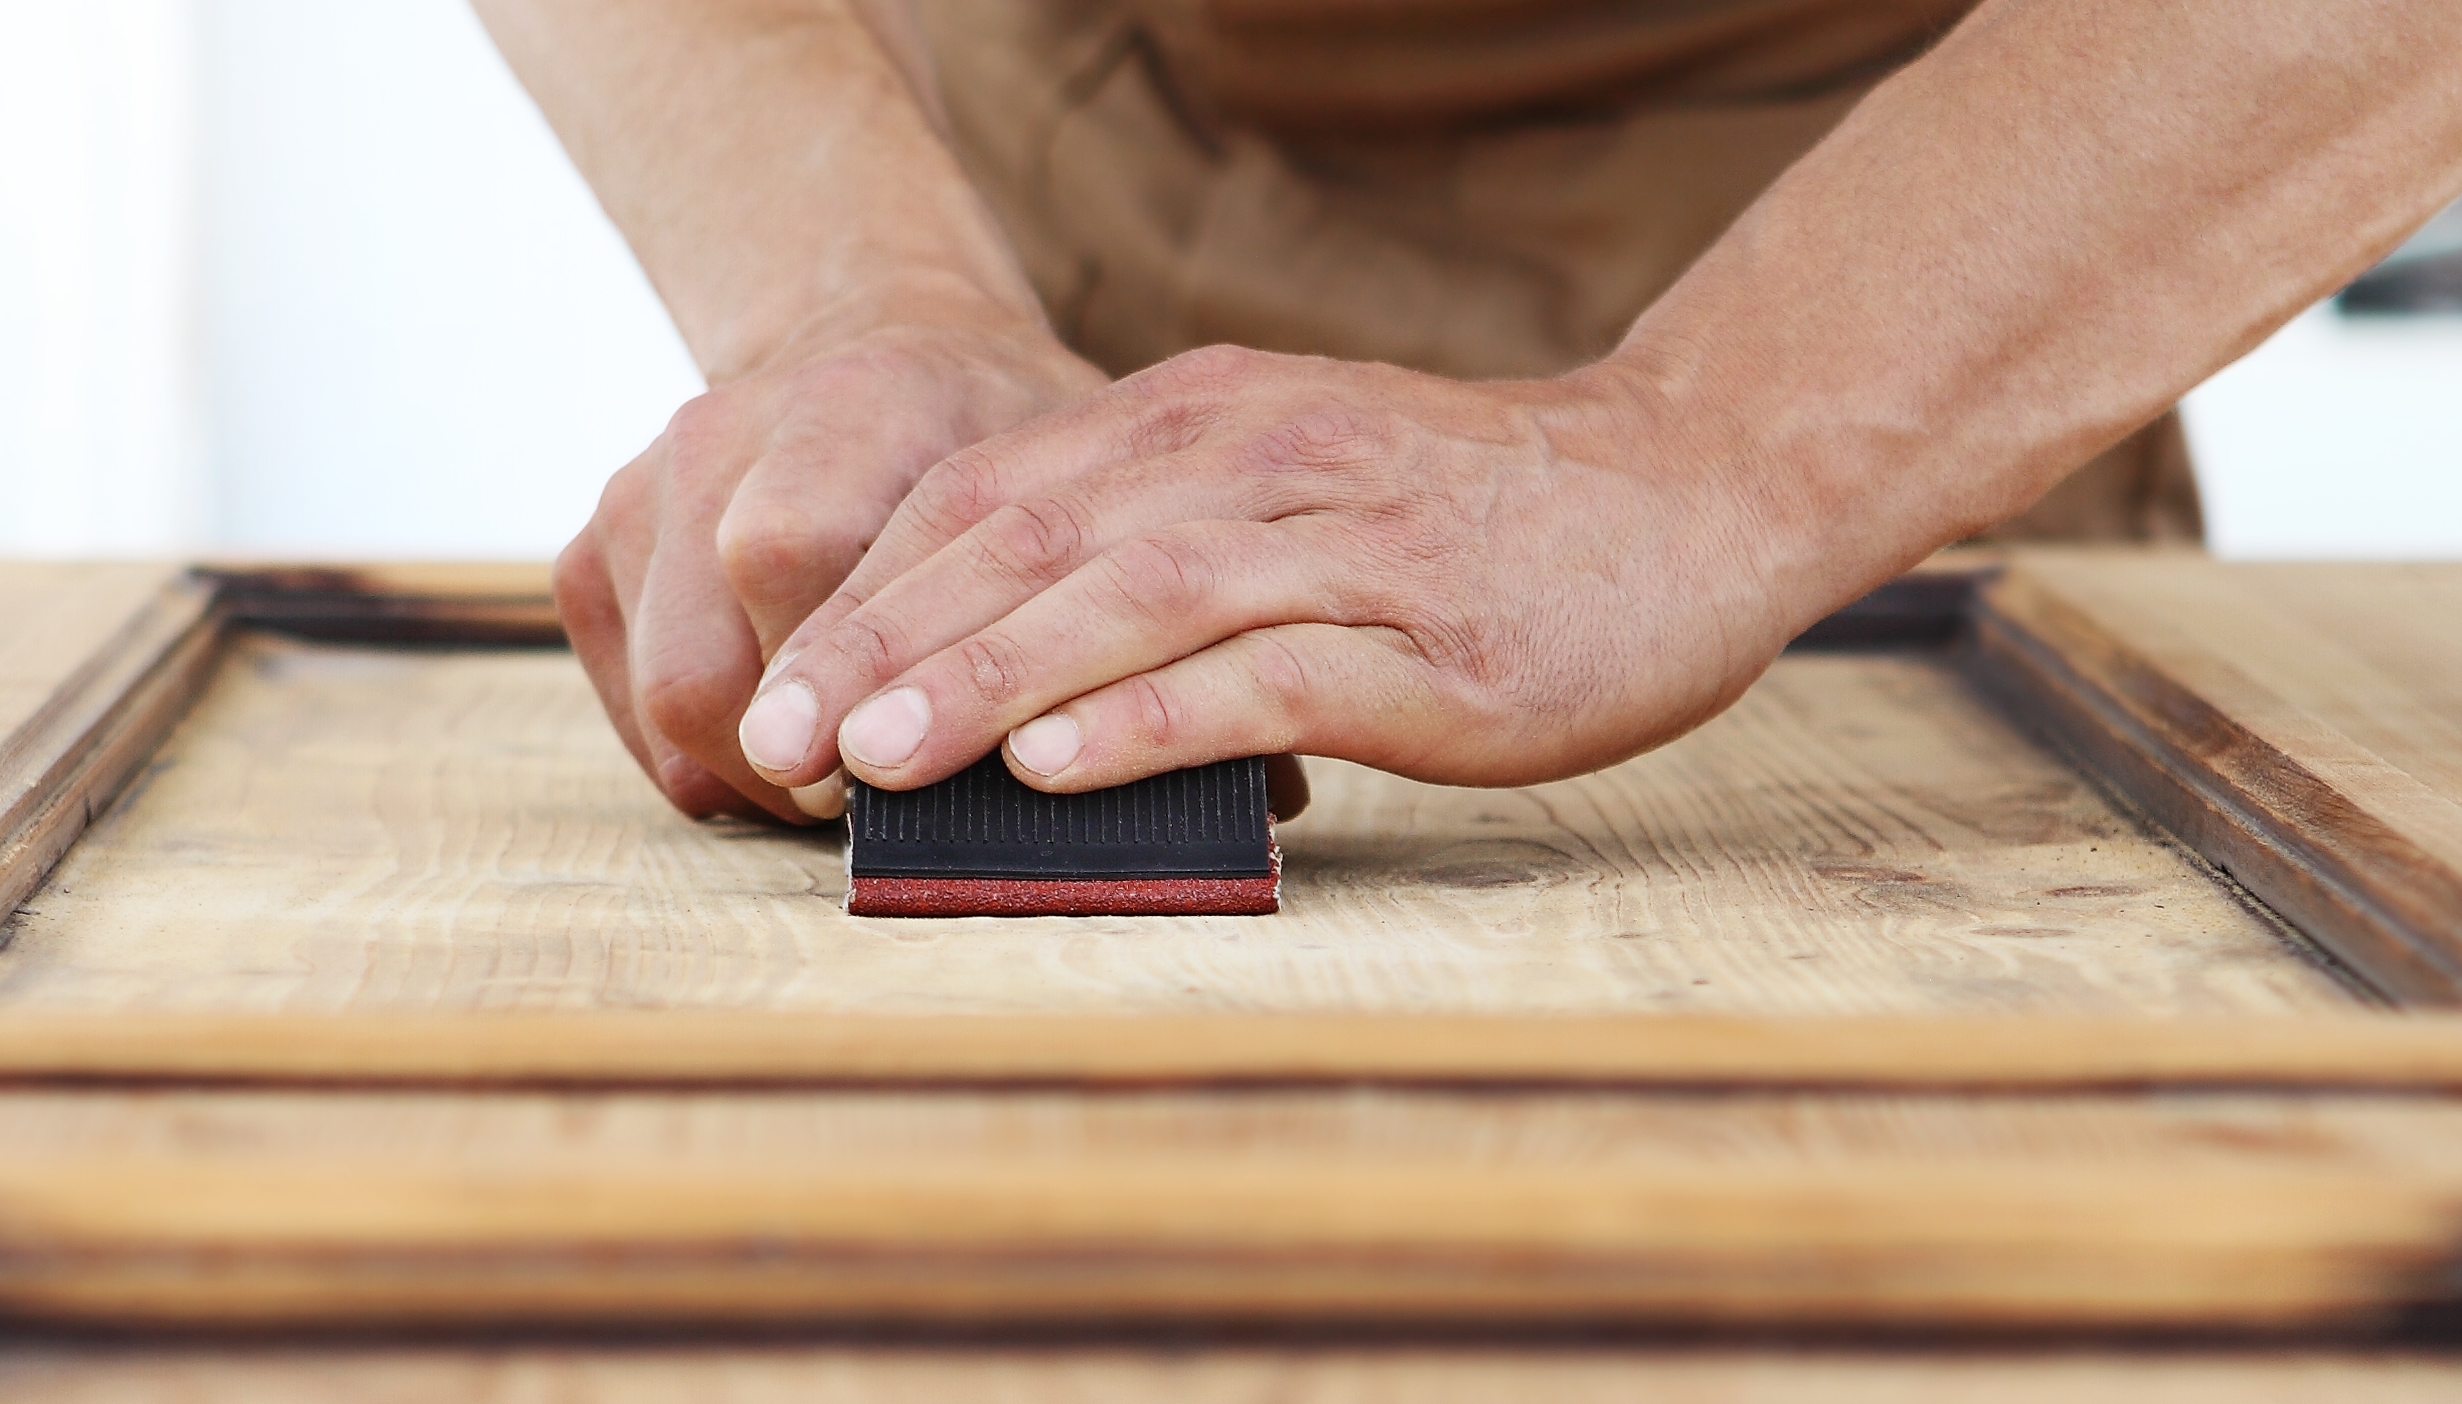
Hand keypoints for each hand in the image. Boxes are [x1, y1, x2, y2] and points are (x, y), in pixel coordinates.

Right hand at [560, 321, 1107, 822]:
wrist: (882, 347)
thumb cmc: (996, 434)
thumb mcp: (1068, 472)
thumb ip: (1064, 580)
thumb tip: (1068, 739)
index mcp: (849, 404)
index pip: (783, 556)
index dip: (834, 688)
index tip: (896, 758)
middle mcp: (720, 435)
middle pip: (700, 668)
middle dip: (788, 769)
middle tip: (874, 798)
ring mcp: (644, 489)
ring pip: (662, 700)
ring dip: (750, 774)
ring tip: (840, 774)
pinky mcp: (601, 545)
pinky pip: (629, 700)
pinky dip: (703, 752)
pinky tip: (790, 737)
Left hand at [729, 346, 1934, 799]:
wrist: (1694, 493)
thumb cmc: (1473, 527)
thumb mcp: (1285, 493)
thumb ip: (1152, 549)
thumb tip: (996, 664)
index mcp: (1199, 422)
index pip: (992, 500)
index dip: (867, 595)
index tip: (767, 693)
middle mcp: (1249, 461)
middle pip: (1027, 546)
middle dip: (884, 647)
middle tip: (773, 745)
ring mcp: (1337, 546)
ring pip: (1124, 604)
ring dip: (985, 681)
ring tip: (875, 760)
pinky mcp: (1421, 640)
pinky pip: (1260, 675)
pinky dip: (1147, 720)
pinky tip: (1055, 766)